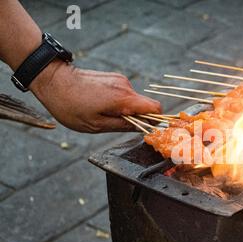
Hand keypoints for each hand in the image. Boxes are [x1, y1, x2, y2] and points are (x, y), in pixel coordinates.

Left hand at [30, 61, 160, 132]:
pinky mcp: (113, 77)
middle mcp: (125, 86)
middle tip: (117, 125)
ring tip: (103, 114)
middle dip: (137, 117)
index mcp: (123, 99)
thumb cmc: (70, 105)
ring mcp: (120, 80)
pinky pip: (124, 93)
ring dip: (125, 110)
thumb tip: (141, 128)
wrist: (53, 79)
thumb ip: (122, 126)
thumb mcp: (95, 125)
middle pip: (144, 104)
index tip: (146, 128)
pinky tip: (100, 105)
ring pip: (133, 100)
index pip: (155, 108)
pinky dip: (118, 102)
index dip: (155, 120)